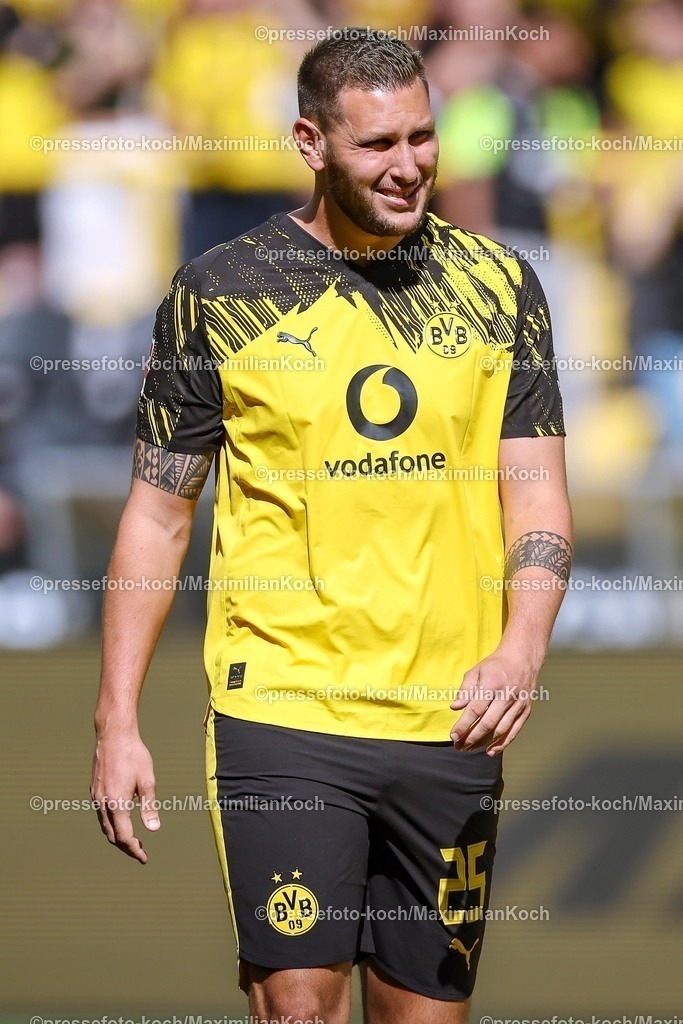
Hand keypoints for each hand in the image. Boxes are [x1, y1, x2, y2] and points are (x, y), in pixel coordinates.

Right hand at [90, 725, 159, 862]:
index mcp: (116, 803)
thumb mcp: (147, 780)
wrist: (113, 735)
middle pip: (112, 835)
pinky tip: (122, 819)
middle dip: (126, 846)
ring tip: (132, 839)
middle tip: (140, 851)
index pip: (123, 836)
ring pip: (104, 826)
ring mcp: (96, 796)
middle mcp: (102, 802)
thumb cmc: (133, 755)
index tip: (143, 857)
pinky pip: (101, 814)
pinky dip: (111, 823)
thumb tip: (153, 829)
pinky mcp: (94, 789)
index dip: (134, 850)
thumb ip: (149, 806)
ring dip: (117, 836)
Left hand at [450, 647, 540, 755]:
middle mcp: (507, 695)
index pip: (475, 709)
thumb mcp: (477, 671)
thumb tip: (455, 707)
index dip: (464, 725)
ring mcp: (518, 704)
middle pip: (488, 723)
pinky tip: (491, 751)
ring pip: (501, 730)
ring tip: (470, 749)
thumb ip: (465, 690)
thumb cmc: (496, 665)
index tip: (453, 736)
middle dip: (472, 738)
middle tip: (459, 746)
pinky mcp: (526, 710)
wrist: (522, 658)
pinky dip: (503, 743)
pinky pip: (514, 731)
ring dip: (484, 742)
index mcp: (492, 684)